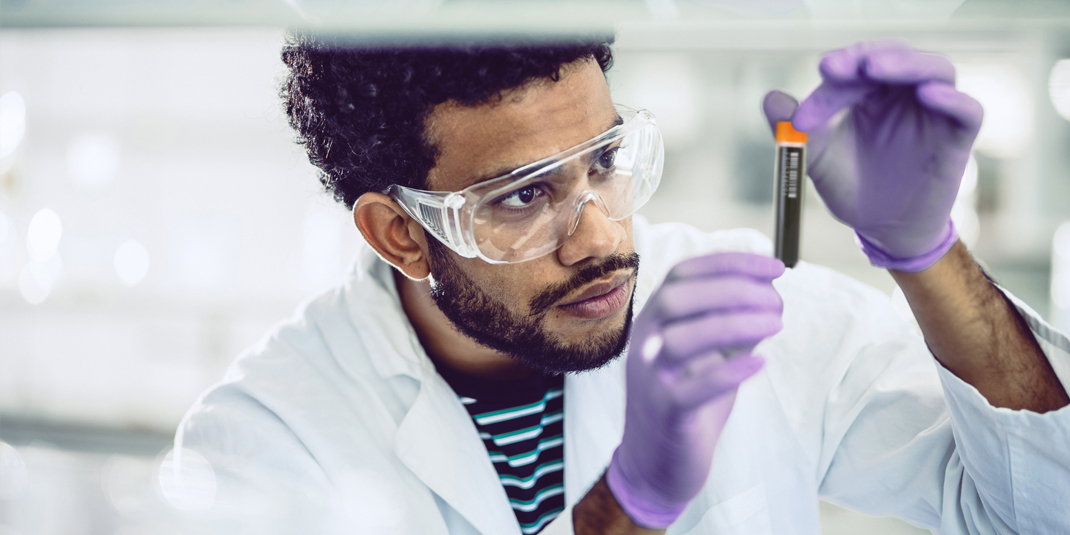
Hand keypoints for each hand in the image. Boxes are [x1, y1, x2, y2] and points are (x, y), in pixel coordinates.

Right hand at [606, 253, 783, 527]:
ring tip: (776, 325)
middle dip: (733, 290)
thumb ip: (732, 325)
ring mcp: (651, 378)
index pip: (684, 274)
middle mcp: (645, 343)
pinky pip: (691, 389)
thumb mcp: (709, 356)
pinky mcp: (665, 413)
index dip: (731, 264)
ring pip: (681, 339)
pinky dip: (728, 373)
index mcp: (655, 321)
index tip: (775, 268)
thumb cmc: (684, 403)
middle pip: (677, 298)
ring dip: (734, 325)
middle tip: (777, 302)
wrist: (653, 465)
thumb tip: (771, 293)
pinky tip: (760, 366)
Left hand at [762, 40, 982, 271]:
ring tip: (877, 67)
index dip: (839, 70)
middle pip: (897, 55)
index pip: (858, 65)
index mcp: (870, 92)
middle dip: (869, 55)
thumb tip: (770, 99)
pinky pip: (967, 111)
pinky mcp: (956, 140)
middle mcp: (904, 95)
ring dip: (908, 64)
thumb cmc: (851, 186)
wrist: (880, 230)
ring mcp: (933, 114)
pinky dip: (952, 98)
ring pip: (936, 70)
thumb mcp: (815, 156)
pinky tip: (929, 94)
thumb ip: (794, 127)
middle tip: (841, 66)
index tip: (820, 75)